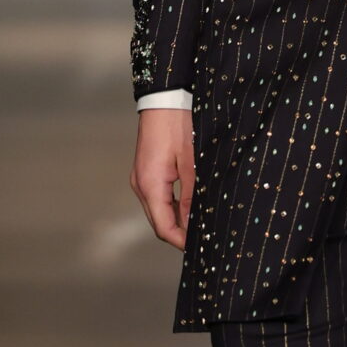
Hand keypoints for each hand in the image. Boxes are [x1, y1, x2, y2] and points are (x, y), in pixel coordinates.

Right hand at [131, 106, 195, 247]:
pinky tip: (192, 207)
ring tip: (202, 226)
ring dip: (178, 221)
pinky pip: (159, 198)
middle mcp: (141, 184)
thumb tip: (197, 225)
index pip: (164, 228)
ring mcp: (142, 178)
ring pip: (159, 211)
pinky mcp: (147, 172)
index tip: (202, 249)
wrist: (165, 97)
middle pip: (159, 222)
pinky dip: (174, 207)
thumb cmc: (180, 124)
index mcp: (150, 185)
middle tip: (206, 241)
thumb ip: (193, 196)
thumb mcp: (193, 163)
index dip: (182, 242)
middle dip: (181, 234)